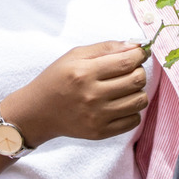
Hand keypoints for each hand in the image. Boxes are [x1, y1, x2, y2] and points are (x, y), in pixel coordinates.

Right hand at [1, 41, 149, 147]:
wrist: (38, 112)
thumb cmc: (57, 79)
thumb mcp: (75, 55)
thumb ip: (106, 48)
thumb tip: (137, 46)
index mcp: (84, 72)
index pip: (127, 62)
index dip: (139, 55)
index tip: (139, 54)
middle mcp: (92, 96)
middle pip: (137, 80)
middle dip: (139, 71)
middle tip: (130, 70)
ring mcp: (97, 117)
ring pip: (139, 101)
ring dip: (137, 91)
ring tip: (125, 88)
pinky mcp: (100, 132)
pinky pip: (133, 120)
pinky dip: (132, 110)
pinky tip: (120, 104)